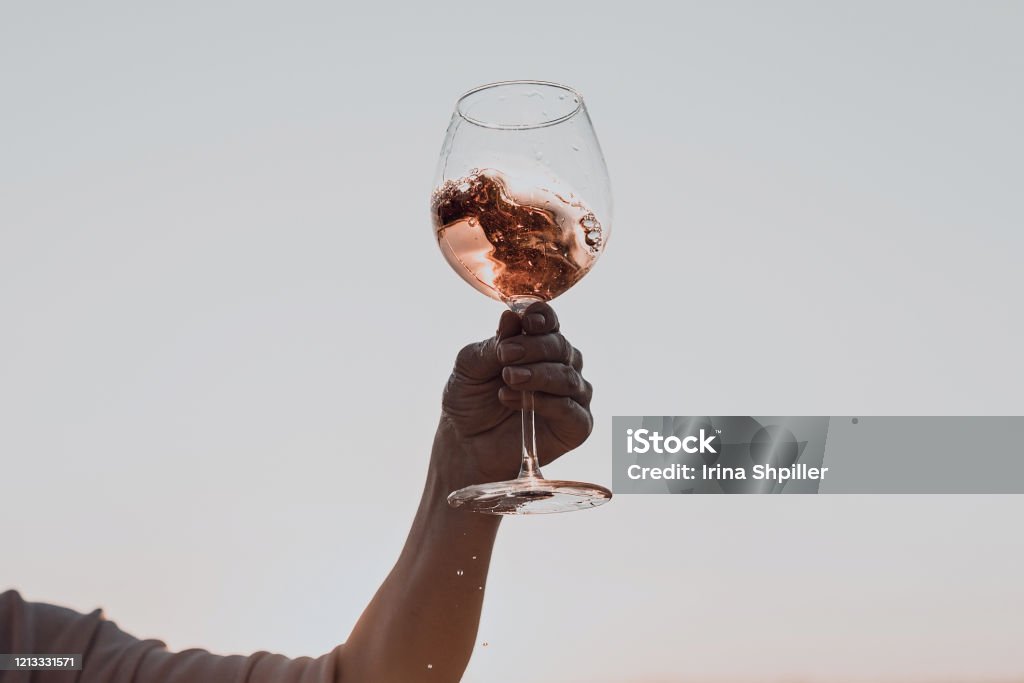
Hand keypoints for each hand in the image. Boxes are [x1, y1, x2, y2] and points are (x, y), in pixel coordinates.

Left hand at [440, 302, 592, 484]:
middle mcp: (560, 365)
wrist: (466, 443)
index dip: (541, 318)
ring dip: (537, 375)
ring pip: (567, 376)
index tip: (526, 321)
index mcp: (537, 343)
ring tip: (508, 380)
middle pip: (560, 346)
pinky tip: (516, 401)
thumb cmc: (470, 400)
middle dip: (532, 348)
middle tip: (506, 356)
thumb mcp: (470, 366)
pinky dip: (546, 403)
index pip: (548, 321)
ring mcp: (572, 395)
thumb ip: (493, 345)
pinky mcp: (576, 425)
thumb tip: (511, 317)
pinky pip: (570, 409)